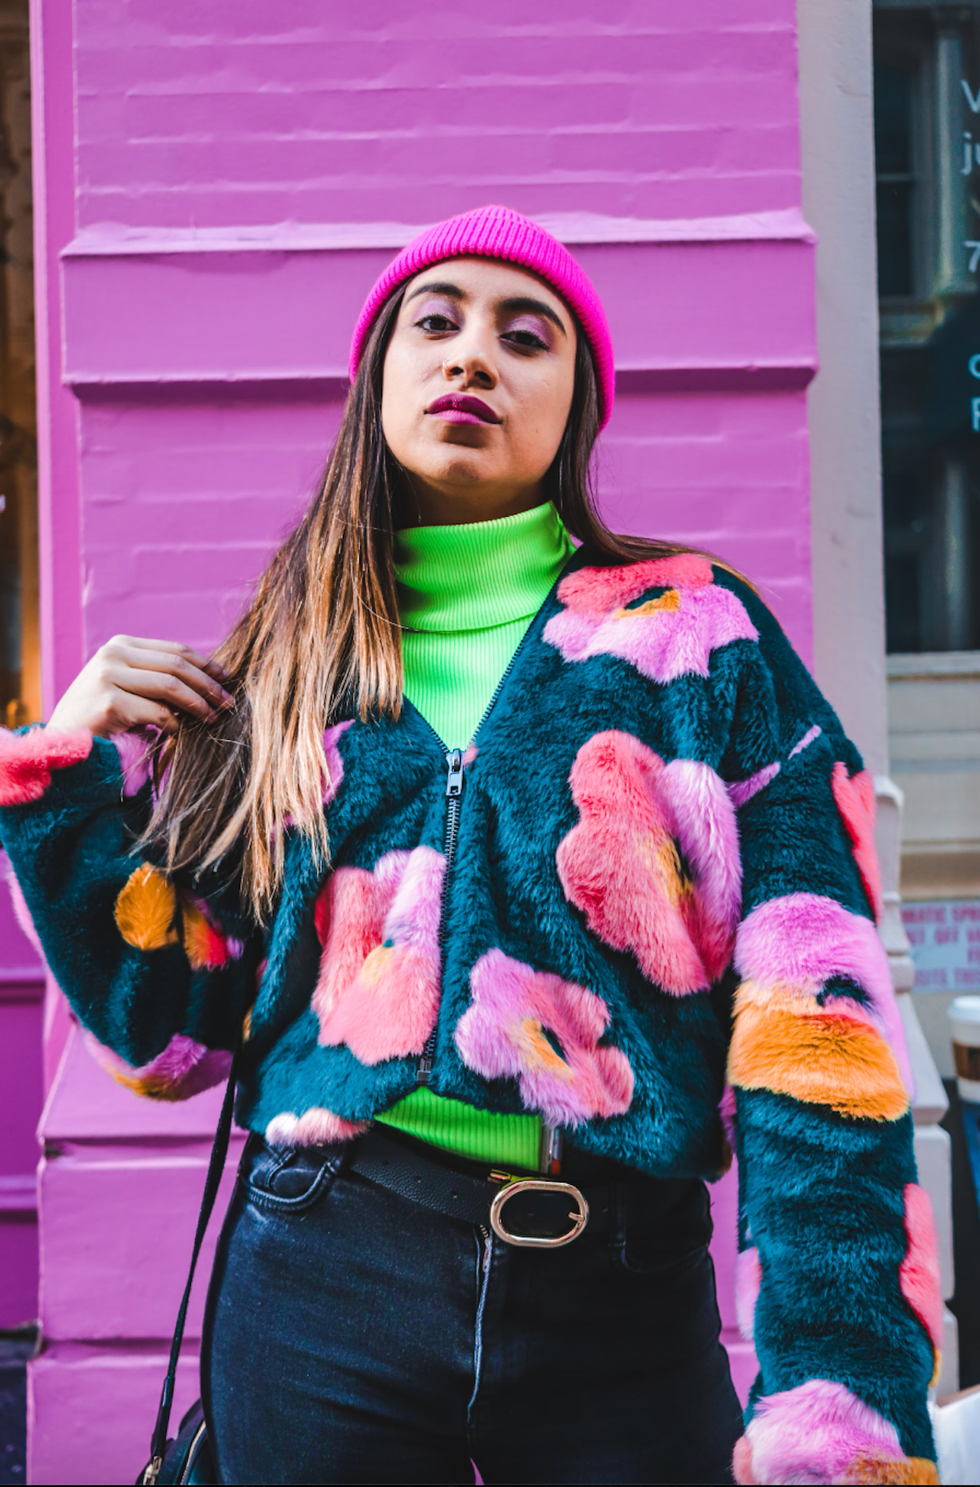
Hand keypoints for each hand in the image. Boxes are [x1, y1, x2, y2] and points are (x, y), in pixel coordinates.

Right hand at [46, 636, 233, 736]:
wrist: (62, 745)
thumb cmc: (102, 719)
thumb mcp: (129, 688)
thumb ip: (157, 677)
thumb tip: (211, 680)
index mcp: (120, 646)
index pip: (174, 650)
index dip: (206, 664)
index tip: (227, 679)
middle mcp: (112, 654)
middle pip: (176, 664)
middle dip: (208, 684)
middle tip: (228, 703)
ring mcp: (107, 676)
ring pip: (170, 686)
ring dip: (198, 704)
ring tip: (213, 718)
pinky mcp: (109, 702)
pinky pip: (158, 713)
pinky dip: (177, 725)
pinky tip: (184, 734)